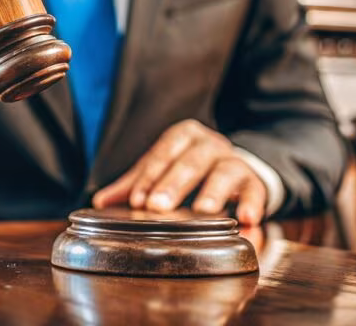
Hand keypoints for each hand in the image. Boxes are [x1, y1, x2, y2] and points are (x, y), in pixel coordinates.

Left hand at [92, 119, 266, 223]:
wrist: (237, 168)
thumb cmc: (191, 169)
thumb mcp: (163, 171)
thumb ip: (135, 185)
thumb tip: (99, 201)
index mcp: (184, 136)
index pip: (163, 152)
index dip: (150, 176)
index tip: (138, 200)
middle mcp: (211, 144)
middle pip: (192, 160)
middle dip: (174, 183)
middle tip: (158, 206)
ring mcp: (235, 161)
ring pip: (226, 171)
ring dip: (214, 190)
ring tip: (203, 210)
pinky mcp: (255, 182)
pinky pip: (256, 191)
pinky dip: (252, 204)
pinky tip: (246, 219)